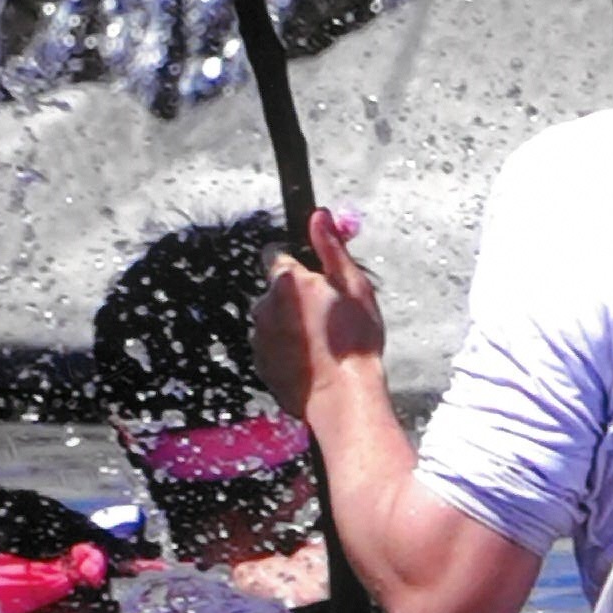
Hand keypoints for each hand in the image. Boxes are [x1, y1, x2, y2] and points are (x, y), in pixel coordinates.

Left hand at [252, 208, 383, 415]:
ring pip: (274, 318)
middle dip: (297, 295)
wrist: (343, 397)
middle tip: (329, 312)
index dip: (296, 261)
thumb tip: (319, 215)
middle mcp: (264, 305)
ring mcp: (258, 336)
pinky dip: (288, 348)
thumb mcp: (353, 286)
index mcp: (286, 281)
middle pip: (276, 289)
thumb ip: (331, 248)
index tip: (315, 274)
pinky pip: (272, 345)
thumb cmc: (355, 341)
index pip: (276, 254)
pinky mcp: (260, 362)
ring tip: (324, 341)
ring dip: (292, 322)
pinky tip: (313, 359)